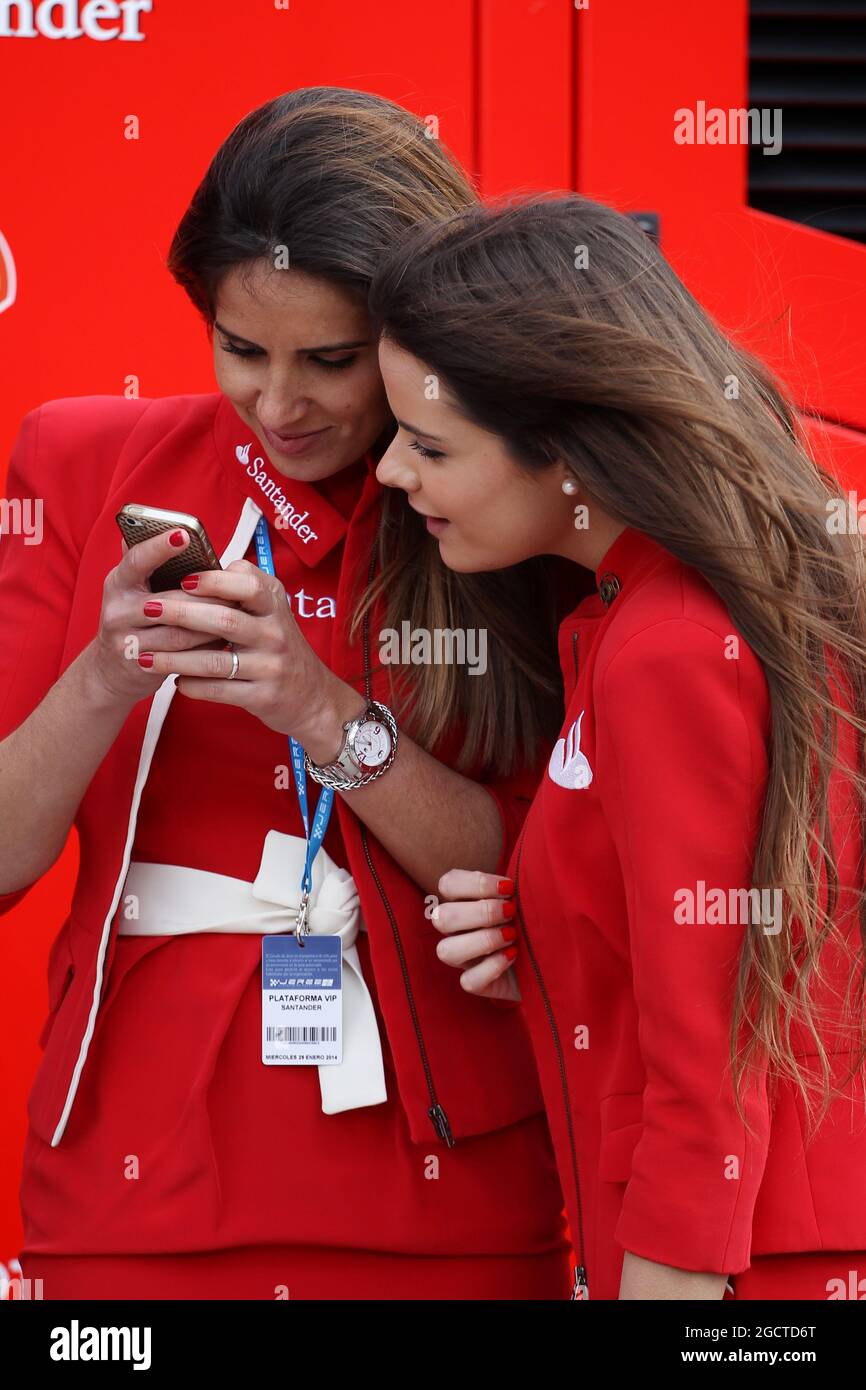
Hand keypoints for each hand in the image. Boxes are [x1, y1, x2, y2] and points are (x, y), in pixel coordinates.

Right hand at [90, 527, 241, 703]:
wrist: (113, 669)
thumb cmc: (136, 618)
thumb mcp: (134, 589)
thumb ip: (149, 563)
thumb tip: (166, 527)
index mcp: (118, 582)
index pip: (137, 560)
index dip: (159, 547)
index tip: (183, 534)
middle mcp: (117, 610)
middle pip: (169, 602)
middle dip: (206, 598)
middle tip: (236, 591)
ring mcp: (126, 640)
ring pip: (179, 633)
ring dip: (211, 626)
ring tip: (235, 616)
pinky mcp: (139, 665)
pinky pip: (180, 656)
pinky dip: (204, 648)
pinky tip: (222, 641)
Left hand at [129, 554, 350, 748]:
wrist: (313, 698)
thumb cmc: (280, 648)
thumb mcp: (274, 611)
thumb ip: (246, 587)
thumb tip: (204, 565)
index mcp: (275, 606)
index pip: (248, 584)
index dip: (214, 581)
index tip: (182, 579)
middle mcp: (276, 633)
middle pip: (225, 620)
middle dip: (182, 613)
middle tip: (148, 609)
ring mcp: (271, 667)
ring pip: (216, 660)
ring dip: (176, 658)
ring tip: (146, 657)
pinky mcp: (264, 697)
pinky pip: (221, 690)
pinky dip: (193, 686)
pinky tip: (175, 682)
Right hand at [431, 869, 520, 1001]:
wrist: (549, 959)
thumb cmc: (532, 920)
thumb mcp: (525, 897)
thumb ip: (516, 885)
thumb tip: (521, 875)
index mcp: (463, 902)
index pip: (448, 884)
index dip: (475, 883)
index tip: (509, 887)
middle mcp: (456, 930)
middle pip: (442, 917)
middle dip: (480, 912)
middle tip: (511, 911)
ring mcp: (464, 959)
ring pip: (446, 951)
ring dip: (481, 940)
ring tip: (512, 935)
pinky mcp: (477, 984)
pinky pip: (469, 981)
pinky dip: (491, 967)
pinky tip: (513, 956)